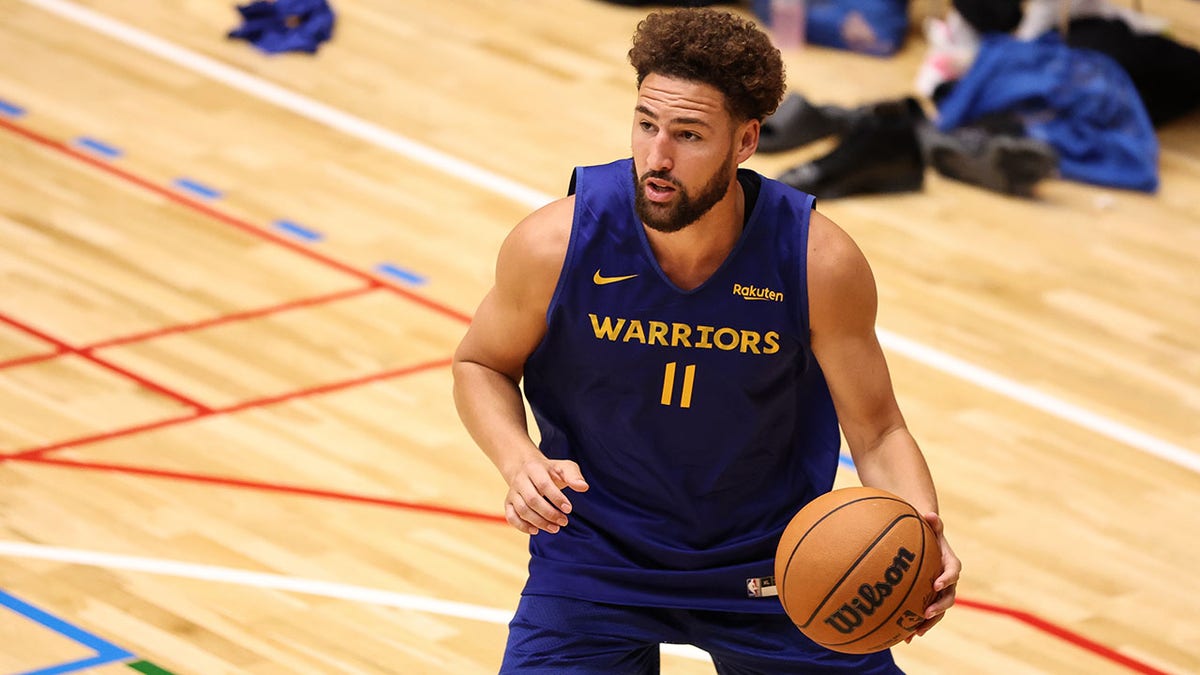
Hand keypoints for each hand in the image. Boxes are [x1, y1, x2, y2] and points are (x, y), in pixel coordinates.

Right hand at [503, 458, 588, 534]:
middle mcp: (521, 480)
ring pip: (522, 510)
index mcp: (534, 469)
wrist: (526, 468)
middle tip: (564, 522)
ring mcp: (513, 492)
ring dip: (539, 522)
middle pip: (532, 499)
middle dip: (549, 513)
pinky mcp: (508, 502)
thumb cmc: (550, 470)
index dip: (556, 498)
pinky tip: (535, 530)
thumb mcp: (564, 467)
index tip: (569, 509)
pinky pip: (511, 516)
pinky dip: (522, 526)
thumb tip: (583, 487)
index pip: (544, 485)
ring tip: (555, 528)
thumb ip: (574, 476)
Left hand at [907, 511, 959, 641]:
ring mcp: (938, 592)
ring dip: (928, 623)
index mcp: (949, 563)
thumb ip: (932, 522)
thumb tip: (929, 513)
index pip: (953, 572)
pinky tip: (904, 638)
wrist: (925, 541)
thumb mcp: (930, 525)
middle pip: (948, 597)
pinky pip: (924, 614)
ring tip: (915, 632)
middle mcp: (947, 580)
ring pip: (938, 611)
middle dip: (938, 607)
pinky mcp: (928, 599)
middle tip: (926, 613)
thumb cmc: (926, 532)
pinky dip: (915, 626)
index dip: (947, 578)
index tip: (937, 584)